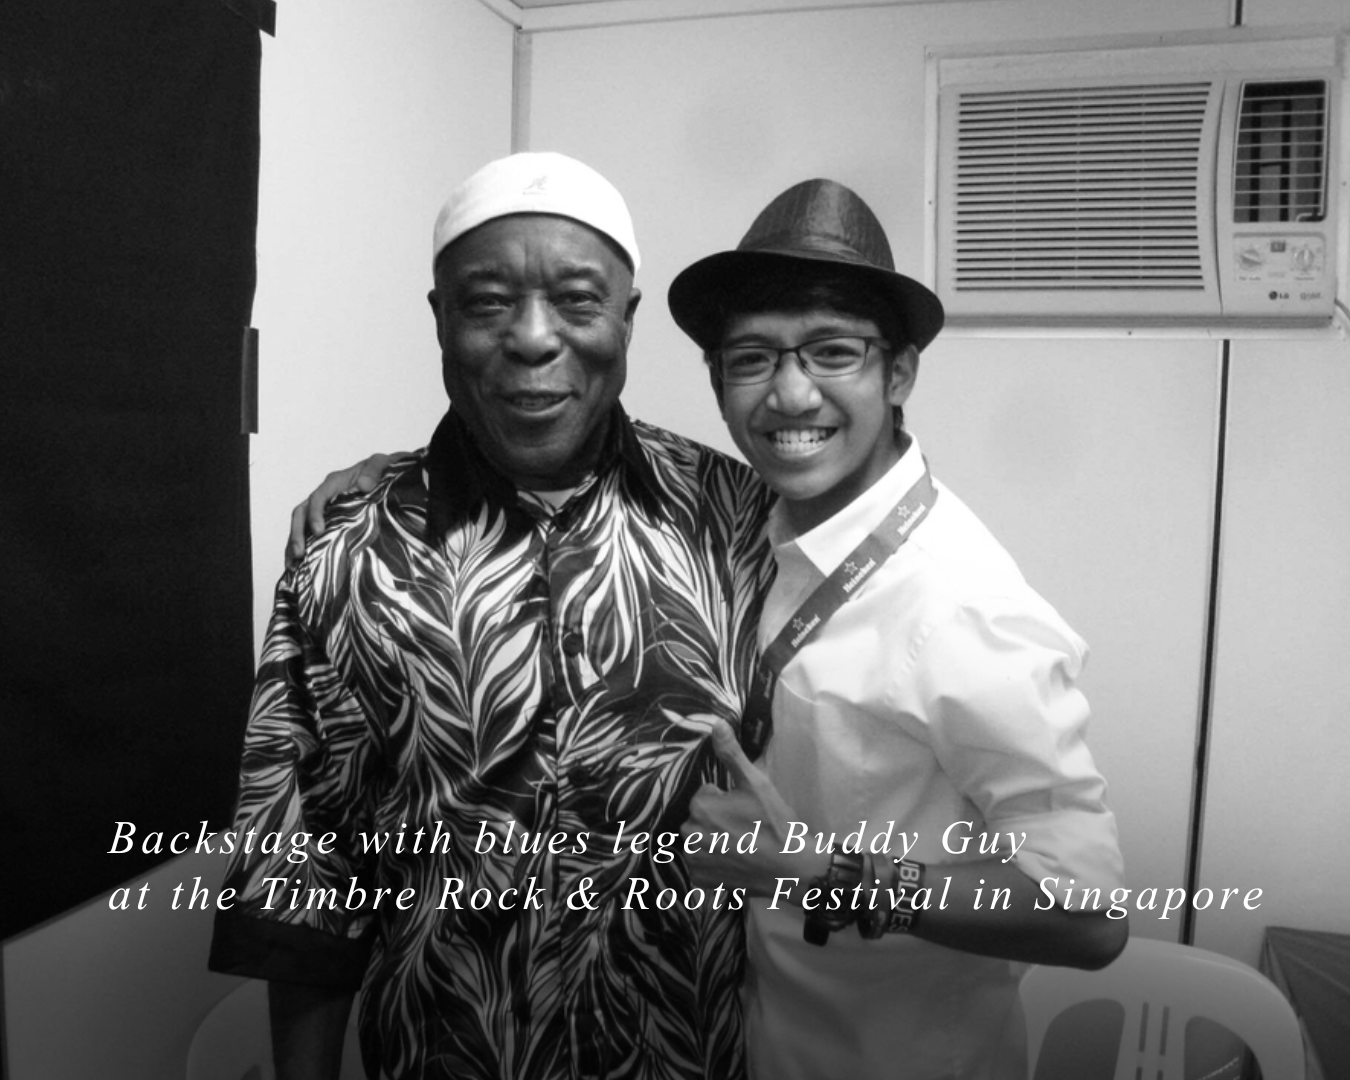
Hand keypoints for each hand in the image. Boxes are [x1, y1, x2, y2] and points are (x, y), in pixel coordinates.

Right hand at [286, 453, 399, 564]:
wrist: (387, 474)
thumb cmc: (383, 468)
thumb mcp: (382, 464)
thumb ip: (374, 471)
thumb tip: (363, 486)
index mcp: (335, 482)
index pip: (318, 497)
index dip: (315, 514)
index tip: (318, 531)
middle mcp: (324, 495)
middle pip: (302, 513)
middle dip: (297, 533)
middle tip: (299, 554)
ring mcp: (324, 509)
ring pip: (300, 525)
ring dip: (294, 544)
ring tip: (293, 565)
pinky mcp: (328, 520)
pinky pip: (309, 533)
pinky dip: (303, 548)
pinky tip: (300, 566)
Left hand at [680, 716, 825, 897]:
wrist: (792, 869)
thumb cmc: (775, 823)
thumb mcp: (756, 783)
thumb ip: (732, 754)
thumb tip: (716, 724)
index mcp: (701, 808)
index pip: (705, 795)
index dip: (725, 799)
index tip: (745, 809)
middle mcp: (690, 834)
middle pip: (700, 818)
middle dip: (716, 820)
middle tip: (745, 827)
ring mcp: (695, 861)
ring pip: (699, 841)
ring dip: (713, 841)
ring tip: (742, 845)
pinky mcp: (701, 881)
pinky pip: (700, 866)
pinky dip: (713, 864)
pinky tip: (735, 862)